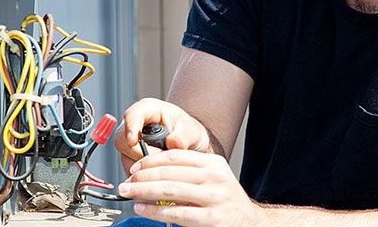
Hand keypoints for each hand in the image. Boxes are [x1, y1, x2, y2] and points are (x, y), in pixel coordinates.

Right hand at [115, 98, 210, 173]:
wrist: (189, 144)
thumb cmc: (188, 132)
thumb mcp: (192, 131)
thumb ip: (183, 136)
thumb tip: (172, 143)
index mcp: (148, 110)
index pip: (132, 115)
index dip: (130, 128)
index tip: (133, 141)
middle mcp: (135, 124)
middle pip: (122, 139)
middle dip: (139, 153)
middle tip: (160, 158)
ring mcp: (130, 141)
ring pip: (124, 156)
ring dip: (142, 165)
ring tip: (163, 164)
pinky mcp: (129, 157)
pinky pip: (130, 168)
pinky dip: (143, 173)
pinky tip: (157, 170)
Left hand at [117, 149, 262, 226]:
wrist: (251, 224)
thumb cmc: (226, 202)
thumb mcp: (213, 178)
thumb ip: (189, 172)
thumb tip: (152, 171)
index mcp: (213, 163)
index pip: (175, 156)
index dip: (151, 161)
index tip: (135, 168)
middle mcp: (215, 177)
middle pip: (169, 172)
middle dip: (142, 177)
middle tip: (126, 182)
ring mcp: (214, 198)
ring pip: (170, 190)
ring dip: (143, 191)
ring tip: (129, 193)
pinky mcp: (212, 219)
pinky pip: (176, 213)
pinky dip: (154, 210)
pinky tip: (142, 208)